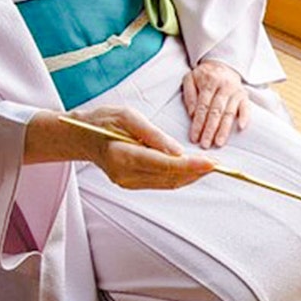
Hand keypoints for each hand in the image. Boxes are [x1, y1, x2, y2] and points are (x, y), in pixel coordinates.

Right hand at [65, 106, 215, 188]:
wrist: (82, 137)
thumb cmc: (103, 122)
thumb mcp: (127, 116)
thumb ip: (153, 134)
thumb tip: (178, 151)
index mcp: (122, 156)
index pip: (164, 165)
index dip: (190, 165)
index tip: (211, 163)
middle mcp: (125, 175)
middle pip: (169, 177)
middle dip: (196, 171)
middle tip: (218, 164)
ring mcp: (128, 182)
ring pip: (168, 183)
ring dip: (191, 176)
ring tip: (210, 166)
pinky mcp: (133, 184)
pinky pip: (161, 182)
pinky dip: (179, 176)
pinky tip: (192, 168)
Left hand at [182, 59, 250, 148]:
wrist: (222, 64)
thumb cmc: (204, 75)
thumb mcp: (190, 78)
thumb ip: (189, 95)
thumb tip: (192, 114)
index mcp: (209, 82)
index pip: (202, 106)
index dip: (198, 123)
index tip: (194, 137)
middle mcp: (223, 87)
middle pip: (216, 112)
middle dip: (210, 130)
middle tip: (205, 144)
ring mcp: (235, 91)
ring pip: (229, 113)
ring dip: (224, 129)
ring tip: (219, 142)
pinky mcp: (244, 95)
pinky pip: (246, 107)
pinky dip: (245, 116)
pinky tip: (241, 127)